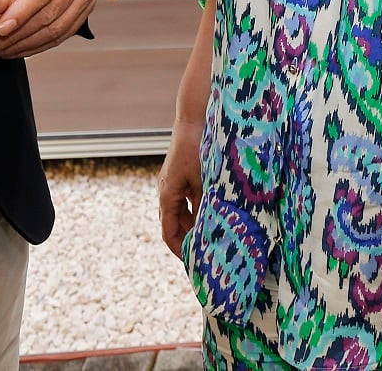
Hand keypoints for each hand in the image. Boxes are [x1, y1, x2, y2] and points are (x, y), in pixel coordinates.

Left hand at [0, 0, 96, 59]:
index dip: (22, 14)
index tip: (1, 30)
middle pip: (49, 14)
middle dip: (18, 34)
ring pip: (56, 30)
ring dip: (26, 45)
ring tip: (2, 50)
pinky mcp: (85, 12)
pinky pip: (61, 36)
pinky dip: (38, 47)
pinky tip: (19, 49)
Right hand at [159, 120, 202, 257]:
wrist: (194, 119)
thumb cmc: (197, 148)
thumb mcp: (204, 181)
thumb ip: (206, 205)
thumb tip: (211, 230)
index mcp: (167, 196)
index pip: (169, 233)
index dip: (180, 250)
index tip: (193, 262)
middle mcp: (167, 192)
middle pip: (175, 225)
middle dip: (189, 239)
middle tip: (207, 252)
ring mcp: (174, 184)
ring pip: (183, 213)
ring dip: (195, 224)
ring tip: (213, 235)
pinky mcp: (183, 176)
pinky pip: (188, 199)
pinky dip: (199, 209)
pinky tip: (215, 212)